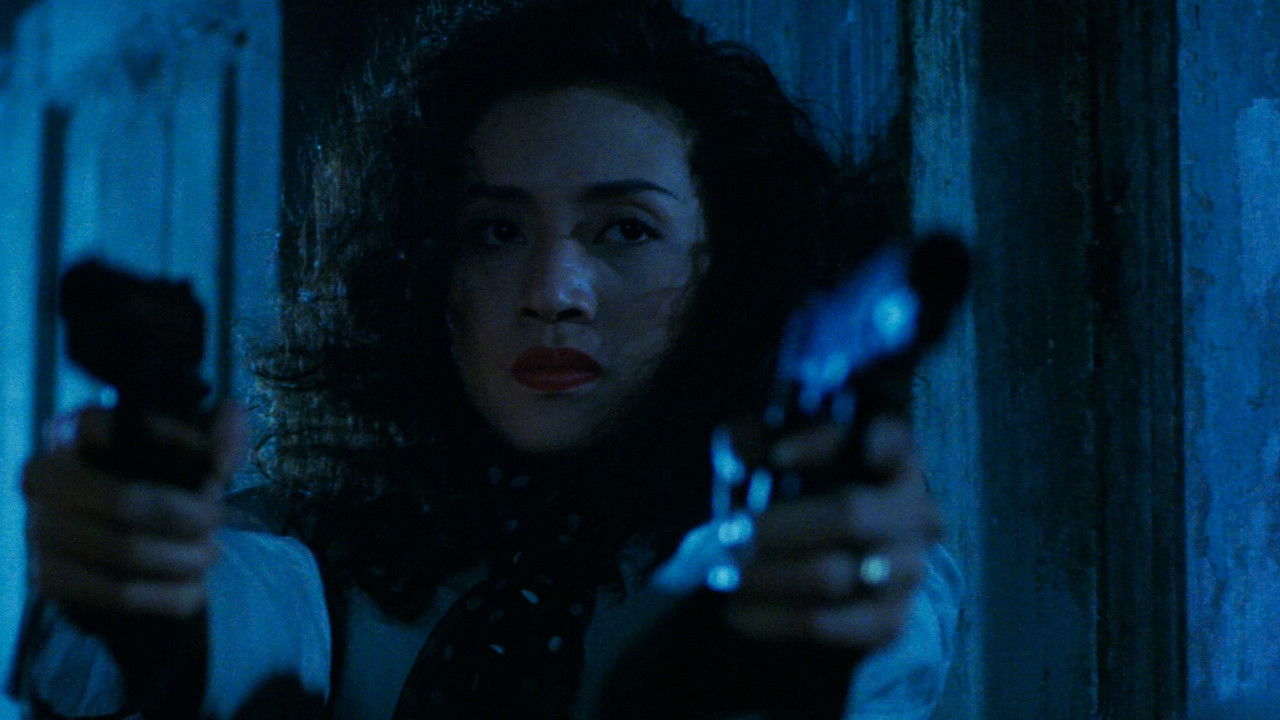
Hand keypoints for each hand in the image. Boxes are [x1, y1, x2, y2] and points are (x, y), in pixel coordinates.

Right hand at [21, 404, 243, 618]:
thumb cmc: (162, 488)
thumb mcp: (192, 460)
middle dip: (186, 516)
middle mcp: (45, 475)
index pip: (106, 426)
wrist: (131, 548)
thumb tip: (232, 413)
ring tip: (210, 555)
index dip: (168, 443)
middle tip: (217, 521)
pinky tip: (194, 590)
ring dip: (183, 558)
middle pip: (125, 500)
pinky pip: (115, 593)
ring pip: (125, 550)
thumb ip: (215, 439)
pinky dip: (166, 595)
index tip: (213, 467)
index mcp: (71, 432)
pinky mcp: (48, 577)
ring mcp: (40, 528)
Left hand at [725, 417, 940, 648]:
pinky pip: (828, 624)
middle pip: (851, 515)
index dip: (830, 445)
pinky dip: (774, 619)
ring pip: (831, 576)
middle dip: (782, 525)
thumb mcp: (780, 451)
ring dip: (770, 575)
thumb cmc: (806, 490)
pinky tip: (737, 610)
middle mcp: (916, 512)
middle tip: (731, 533)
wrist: (841, 560)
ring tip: (728, 572)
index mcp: (899, 458)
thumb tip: (736, 452)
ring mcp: (909, 570)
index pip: (884, 438)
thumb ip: (758, 441)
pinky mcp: (889, 621)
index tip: (776, 457)